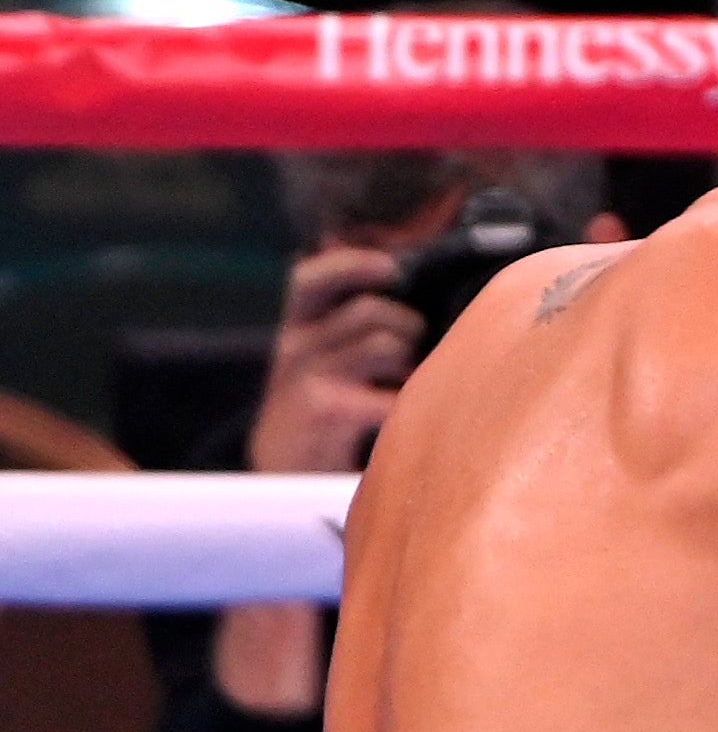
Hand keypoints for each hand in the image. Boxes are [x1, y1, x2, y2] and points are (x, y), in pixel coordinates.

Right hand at [245, 246, 420, 474]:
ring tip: (410, 381)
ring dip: (412, 361)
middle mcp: (297, 345)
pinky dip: (412, 402)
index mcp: (298, 325)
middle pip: (368, 310)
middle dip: (409, 325)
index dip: (351, 264)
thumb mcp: (324, 354)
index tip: (390, 266)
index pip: (312, 276)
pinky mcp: (324, 409)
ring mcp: (307, 377)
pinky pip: (388, 394)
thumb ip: (351, 320)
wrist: (287, 468)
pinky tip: (410, 412)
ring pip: (384, 345)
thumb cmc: (325, 402)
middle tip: (418, 347)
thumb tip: (401, 279)